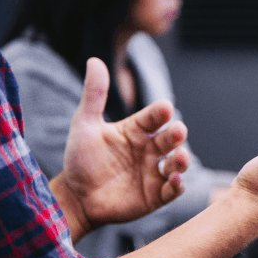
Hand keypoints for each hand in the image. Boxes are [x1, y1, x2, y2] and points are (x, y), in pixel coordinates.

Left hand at [52, 58, 189, 240]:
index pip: (154, 117)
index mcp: (136, 130)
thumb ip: (94, 95)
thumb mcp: (85, 125)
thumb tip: (94, 60)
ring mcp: (154, 172)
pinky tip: (174, 181)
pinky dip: (177, 185)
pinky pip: (172, 190)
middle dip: (176, 134)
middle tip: (178, 131)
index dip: (160, 112)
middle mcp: (149, 150)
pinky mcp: (155, 195)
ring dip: (182, 160)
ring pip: (176, 163)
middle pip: (170, 139)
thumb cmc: (81, 159)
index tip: (164, 108)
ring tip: (180, 158)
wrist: (75, 197)